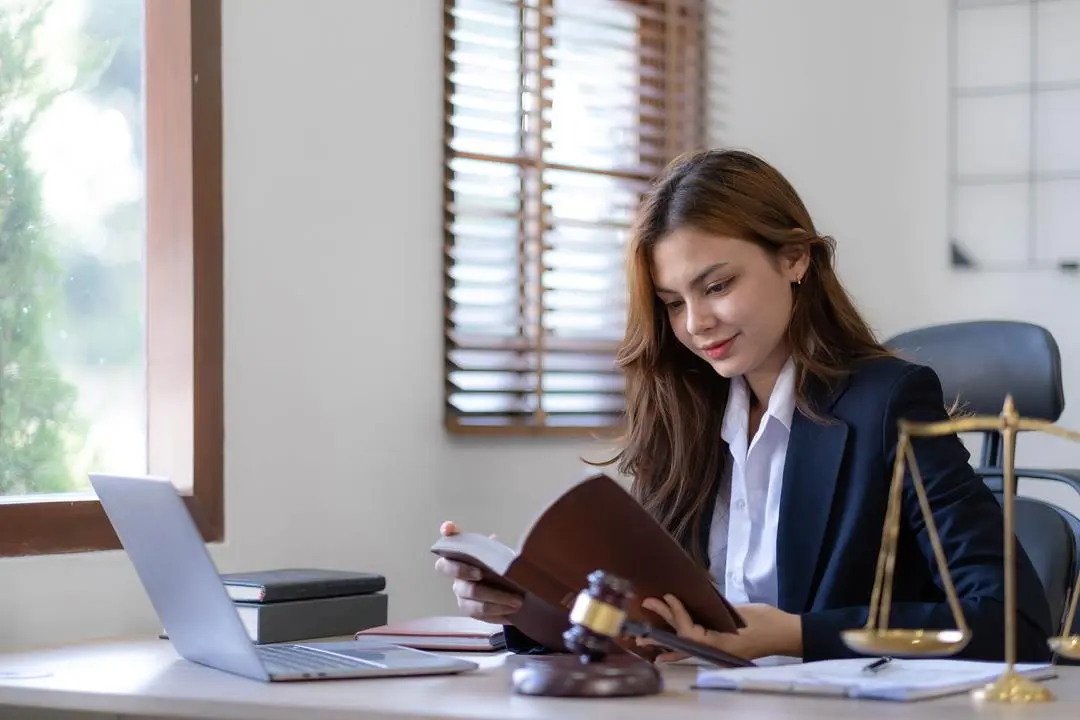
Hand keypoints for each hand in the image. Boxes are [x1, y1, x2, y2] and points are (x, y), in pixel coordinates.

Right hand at [433, 521, 522, 623]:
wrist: (511, 596)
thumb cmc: (503, 570)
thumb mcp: (503, 557)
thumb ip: (497, 549)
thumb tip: (494, 540)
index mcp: (463, 554)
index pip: (449, 540)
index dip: (446, 534)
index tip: (449, 528)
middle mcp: (455, 572)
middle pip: (449, 569)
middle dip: (463, 570)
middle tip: (480, 573)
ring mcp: (460, 592)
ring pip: (471, 594)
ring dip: (495, 597)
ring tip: (516, 600)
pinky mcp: (469, 610)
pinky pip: (480, 611)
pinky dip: (498, 610)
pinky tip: (512, 610)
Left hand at [639, 595, 801, 662]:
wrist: (784, 634)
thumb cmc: (766, 621)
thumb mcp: (739, 612)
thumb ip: (714, 609)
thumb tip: (695, 600)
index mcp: (718, 643)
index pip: (689, 630)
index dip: (676, 614)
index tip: (667, 598)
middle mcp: (713, 650)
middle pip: (681, 639)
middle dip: (661, 629)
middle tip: (642, 621)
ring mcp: (715, 651)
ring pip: (683, 646)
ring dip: (664, 642)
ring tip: (642, 641)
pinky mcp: (717, 647)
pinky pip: (692, 648)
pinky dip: (677, 649)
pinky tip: (663, 654)